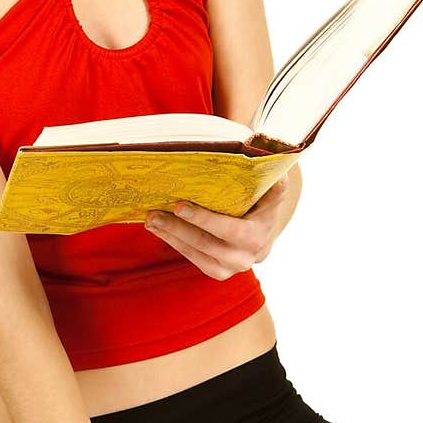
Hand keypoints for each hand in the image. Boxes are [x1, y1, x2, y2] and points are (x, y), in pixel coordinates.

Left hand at [144, 175, 290, 280]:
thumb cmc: (263, 203)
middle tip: (154, 213)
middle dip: (177, 228)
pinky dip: (173, 243)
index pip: (229, 229)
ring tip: (150, 219)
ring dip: (169, 235)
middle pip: (206, 243)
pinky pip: (192, 258)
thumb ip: (270, 175)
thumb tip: (262, 150)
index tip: (180, 206)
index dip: (203, 219)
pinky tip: (158, 229)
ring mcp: (230, 267)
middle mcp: (246, 256)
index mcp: (258, 235)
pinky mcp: (217, 272)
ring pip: (195, 252)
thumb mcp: (272, 189)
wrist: (264, 234)